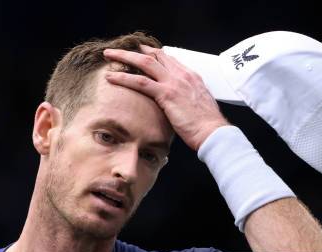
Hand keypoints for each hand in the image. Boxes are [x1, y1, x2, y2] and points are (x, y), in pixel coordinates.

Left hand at [103, 45, 229, 151]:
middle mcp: (182, 75)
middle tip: (119, 50)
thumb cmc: (206, 125)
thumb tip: (177, 104)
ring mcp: (174, 82)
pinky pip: (140, 82)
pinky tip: (111, 77)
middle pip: (155, 55)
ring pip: (144, 63)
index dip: (152, 53)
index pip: (168, 58)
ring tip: (108, 56)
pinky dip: (123, 78)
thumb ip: (187, 98)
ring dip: (124, 57)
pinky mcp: (166, 94)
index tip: (139, 52)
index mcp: (191, 76)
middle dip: (135, 50)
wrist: (213, 132)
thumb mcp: (197, 105)